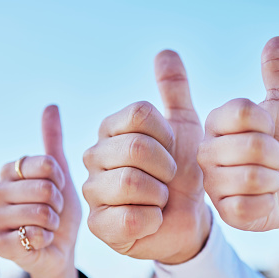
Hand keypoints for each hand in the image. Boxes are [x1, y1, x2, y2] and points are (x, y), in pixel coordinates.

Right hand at [0, 105, 80, 277]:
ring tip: (46, 225)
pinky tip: (40, 242)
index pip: (47, 164)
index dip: (62, 180)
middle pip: (46, 188)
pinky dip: (46, 240)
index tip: (57, 189)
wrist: (58, 248)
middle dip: (58, 204)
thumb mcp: (59, 174)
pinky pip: (34, 235)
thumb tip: (50, 105)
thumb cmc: (57, 210)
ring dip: (53, 222)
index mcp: (7, 171)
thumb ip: (52, 141)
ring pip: (41, 212)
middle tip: (52, 212)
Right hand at [83, 51, 210, 264]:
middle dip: (167, 167)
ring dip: (160, 194)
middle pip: (136, 147)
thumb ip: (174, 91)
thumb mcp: (184, 129)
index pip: (139, 115)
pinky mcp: (96, 225)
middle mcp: (93, 156)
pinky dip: (152, 220)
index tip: (172, 150)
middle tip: (168, 180)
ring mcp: (91, 191)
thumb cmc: (182, 173)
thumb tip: (165, 52)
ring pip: (132, 182)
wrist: (187, 218)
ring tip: (159, 199)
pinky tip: (151, 220)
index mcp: (111, 130)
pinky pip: (129, 218)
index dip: (166, 135)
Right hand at [197, 37, 278, 259]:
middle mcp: (207, 153)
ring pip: (252, 177)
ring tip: (270, 180)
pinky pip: (249, 204)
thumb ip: (277, 75)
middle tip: (275, 159)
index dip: (269, 122)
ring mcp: (214, 184)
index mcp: (216, 124)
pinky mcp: (225, 212)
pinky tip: (265, 199)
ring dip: (275, 179)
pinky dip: (269, 201)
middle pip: (252, 146)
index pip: (243, 112)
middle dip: (278, 153)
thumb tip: (275, 41)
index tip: (271, 129)